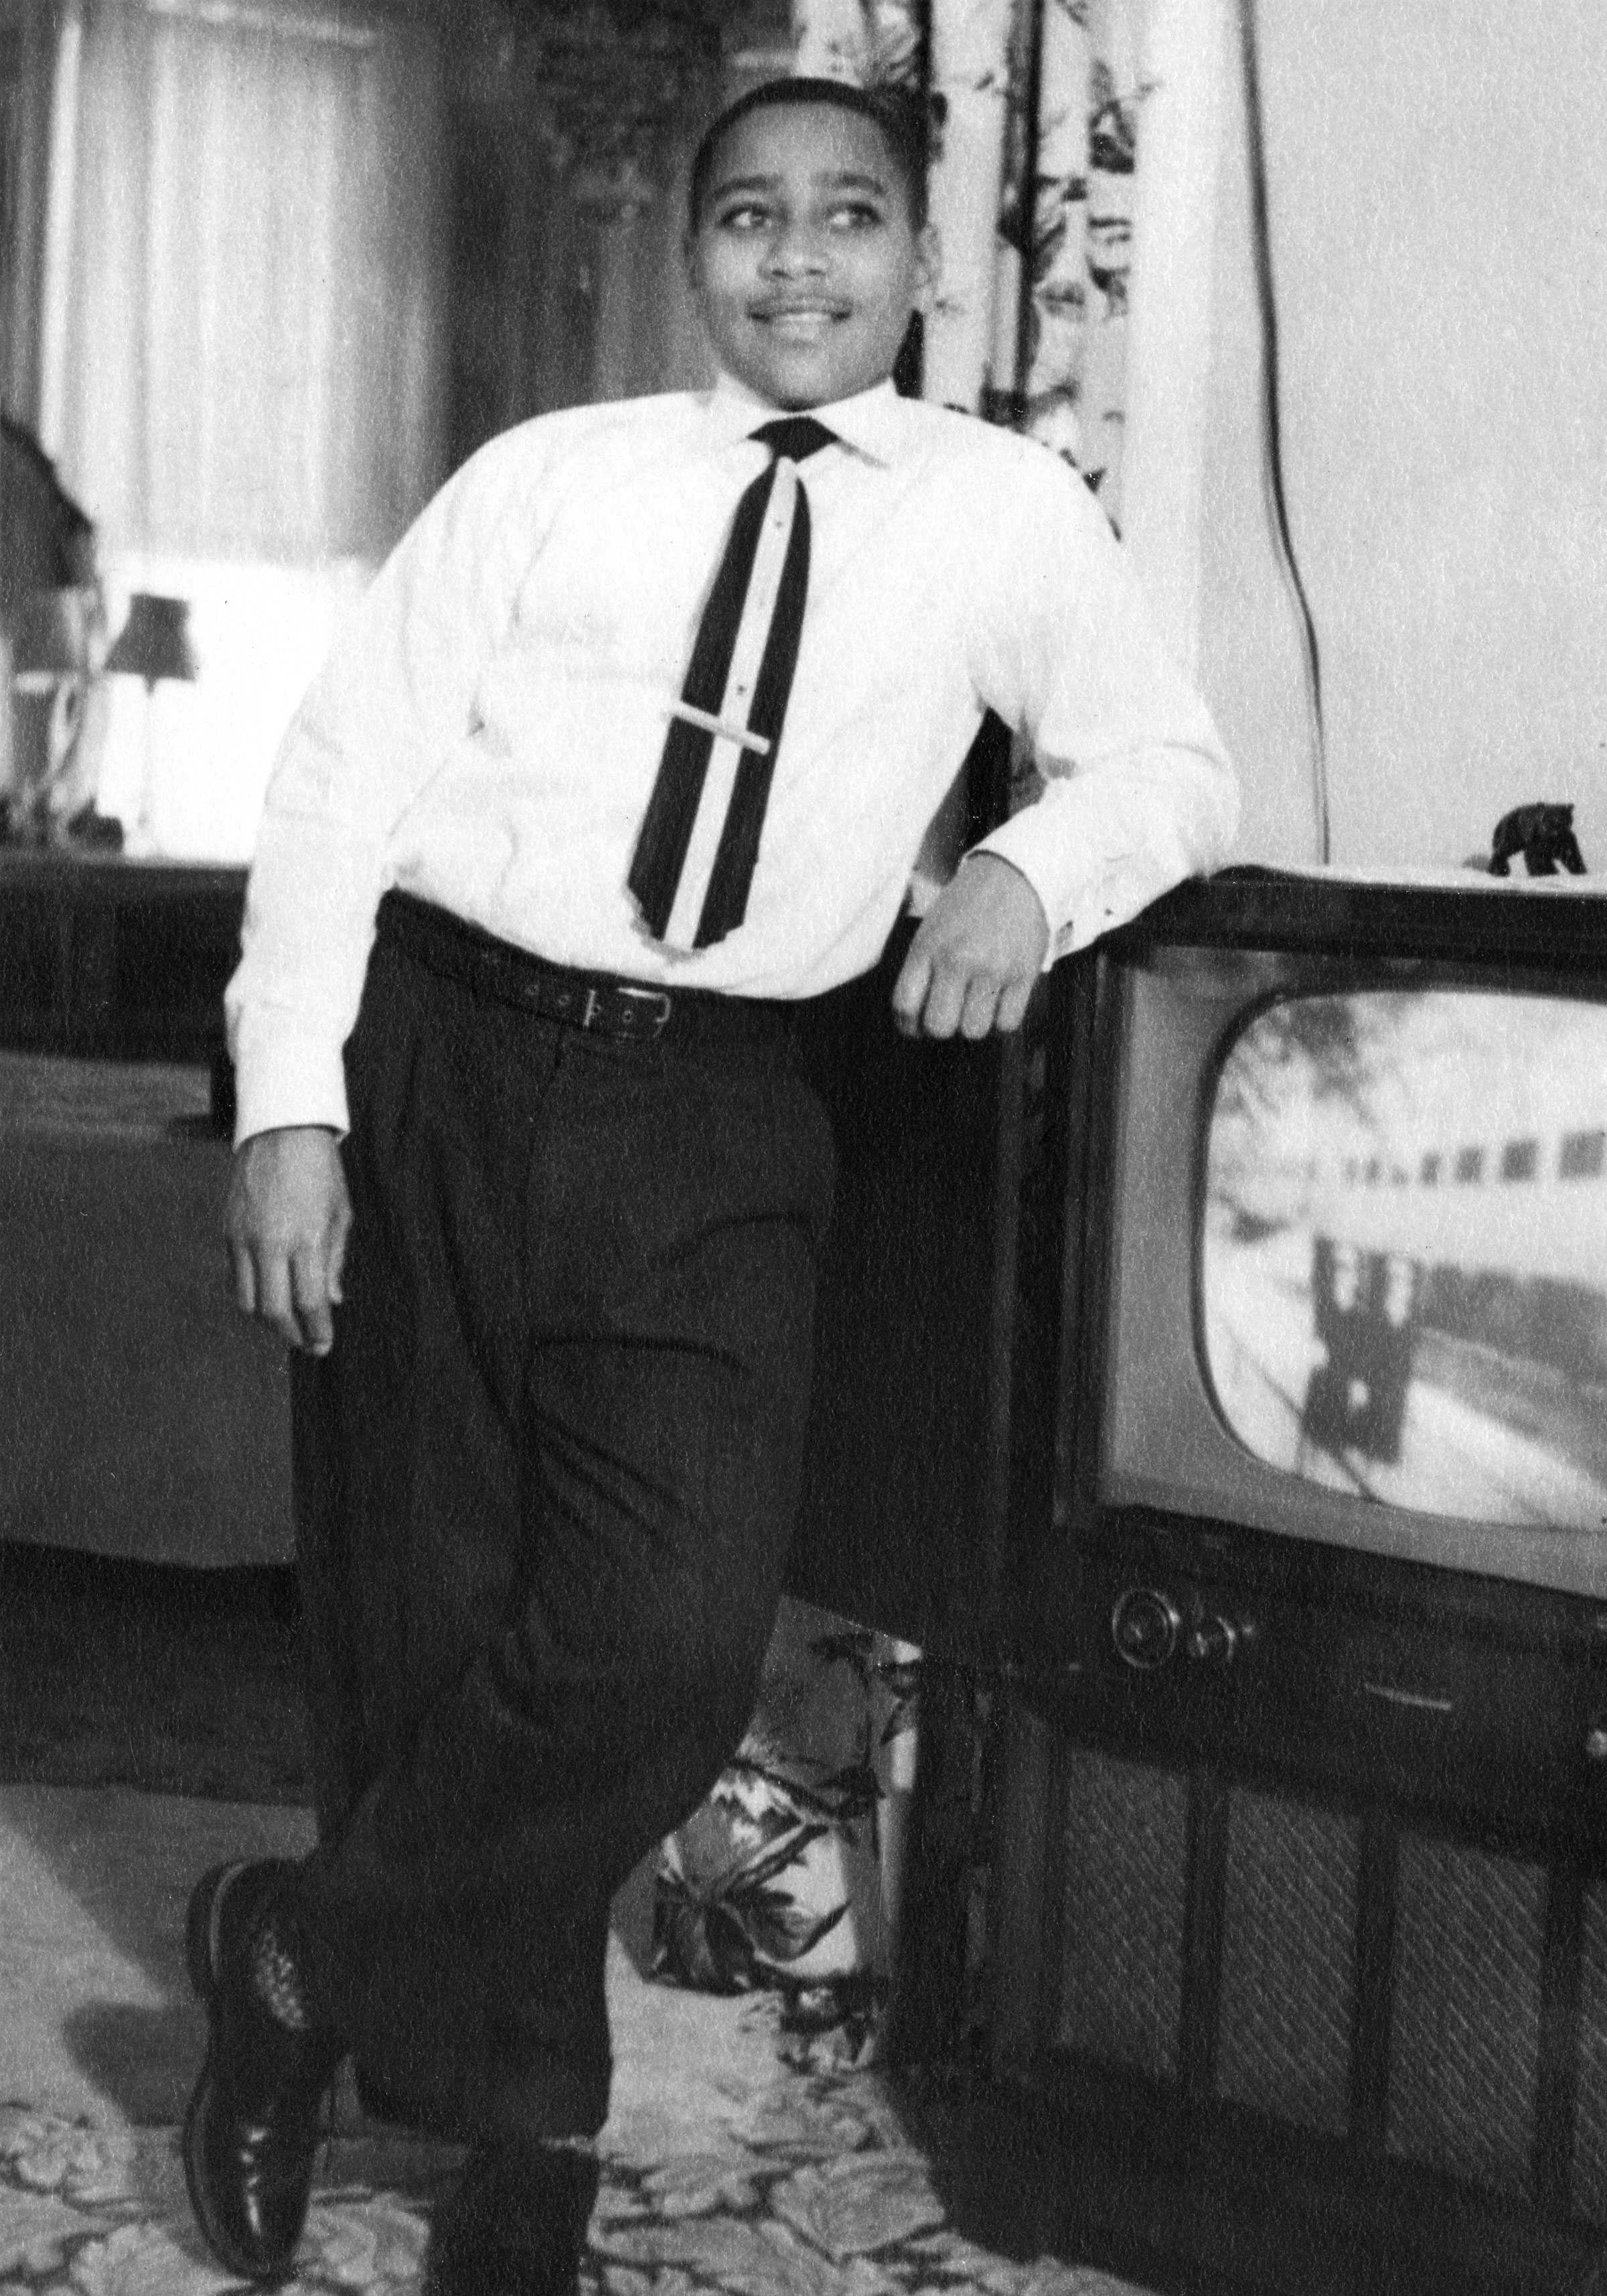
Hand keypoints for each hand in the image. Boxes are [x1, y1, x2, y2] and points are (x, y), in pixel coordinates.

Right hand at [225, 1126, 350, 1355]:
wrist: (283, 1132)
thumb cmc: (320, 1173)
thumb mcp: (341, 1215)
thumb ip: (334, 1262)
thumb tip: (332, 1301)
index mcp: (307, 1240)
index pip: (310, 1303)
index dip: (317, 1331)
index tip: (323, 1346)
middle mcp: (271, 1243)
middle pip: (274, 1312)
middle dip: (291, 1334)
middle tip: (305, 1342)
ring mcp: (244, 1238)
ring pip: (248, 1301)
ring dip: (268, 1319)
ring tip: (287, 1321)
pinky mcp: (228, 1231)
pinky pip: (236, 1277)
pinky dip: (252, 1293)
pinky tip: (269, 1292)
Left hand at [891, 853, 1050, 1039]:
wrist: (1015, 874)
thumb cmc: (969, 903)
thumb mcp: (931, 926)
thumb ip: (921, 966)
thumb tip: (914, 1015)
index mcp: (928, 946)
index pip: (905, 1005)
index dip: (908, 1025)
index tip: (915, 1025)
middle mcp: (958, 959)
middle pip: (939, 1026)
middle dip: (942, 1027)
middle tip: (950, 1014)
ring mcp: (993, 968)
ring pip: (974, 1030)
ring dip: (974, 1023)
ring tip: (977, 1004)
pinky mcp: (1024, 974)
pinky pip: (1007, 1023)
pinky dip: (1003, 1019)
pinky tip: (1000, 1001)